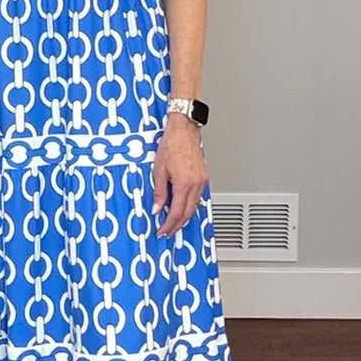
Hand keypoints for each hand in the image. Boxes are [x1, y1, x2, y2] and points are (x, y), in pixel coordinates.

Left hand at [151, 115, 208, 237]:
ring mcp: (202, 180)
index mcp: (183, 184)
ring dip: (184, 216)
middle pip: (187, 213)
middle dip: (177, 225)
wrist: (184, 130)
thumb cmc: (172, 144)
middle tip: (168, 231)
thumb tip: (157, 208)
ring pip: (194, 206)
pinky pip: (198, 197)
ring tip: (173, 222)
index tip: (162, 230)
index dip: (169, 225)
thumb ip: (159, 192)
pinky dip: (190, 205)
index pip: (176, 212)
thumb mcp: (159, 170)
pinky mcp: (204, 176)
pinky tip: (183, 207)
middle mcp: (196, 184)